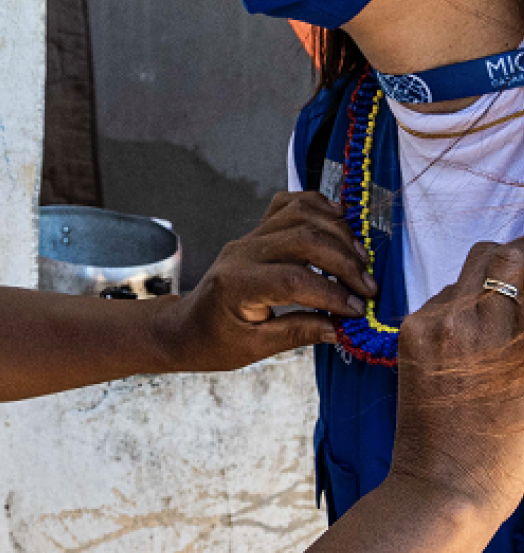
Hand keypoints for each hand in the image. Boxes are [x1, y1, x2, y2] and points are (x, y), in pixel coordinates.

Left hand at [158, 191, 377, 371]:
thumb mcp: (254, 348)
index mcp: (237, 285)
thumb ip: (299, 332)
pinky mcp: (255, 232)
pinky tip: (340, 224)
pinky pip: (288, 205)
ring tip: (360, 261)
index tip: (358, 311)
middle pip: (303, 238)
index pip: (294, 280)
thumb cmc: (213, 342)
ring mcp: (248, 237)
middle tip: (367, 288)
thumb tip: (342, 328)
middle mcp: (242, 252)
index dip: (332, 294)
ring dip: (337, 233)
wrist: (184, 327)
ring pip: (299, 214)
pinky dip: (318, 207)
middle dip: (343, 262)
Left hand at [394, 238, 523, 520]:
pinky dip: (457, 309)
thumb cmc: (506, 453)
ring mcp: (439, 324)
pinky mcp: (410, 333)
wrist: (445, 486)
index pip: (523, 262)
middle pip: (495, 255)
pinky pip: (439, 302)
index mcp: (519, 341)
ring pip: (464, 278)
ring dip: (484, 287)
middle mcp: (479, 320)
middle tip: (523, 277)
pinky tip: (467, 342)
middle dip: (513, 259)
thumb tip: (519, 306)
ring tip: (498, 321)